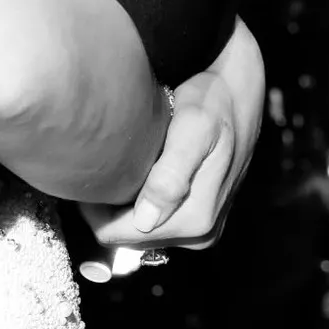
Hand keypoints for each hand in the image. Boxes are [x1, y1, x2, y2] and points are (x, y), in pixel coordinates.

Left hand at [76, 17, 265, 280]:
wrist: (241, 89)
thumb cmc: (215, 100)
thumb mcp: (195, 128)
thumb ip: (170, 176)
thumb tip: (146, 221)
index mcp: (195, 219)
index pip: (118, 237)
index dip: (95, 213)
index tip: (87, 178)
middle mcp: (201, 234)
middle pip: (128, 239)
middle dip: (109, 212)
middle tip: (100, 170)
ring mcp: (202, 231)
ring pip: (140, 233)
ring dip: (124, 208)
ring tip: (120, 170)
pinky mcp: (202, 221)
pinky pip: (156, 224)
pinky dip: (139, 205)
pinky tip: (138, 175)